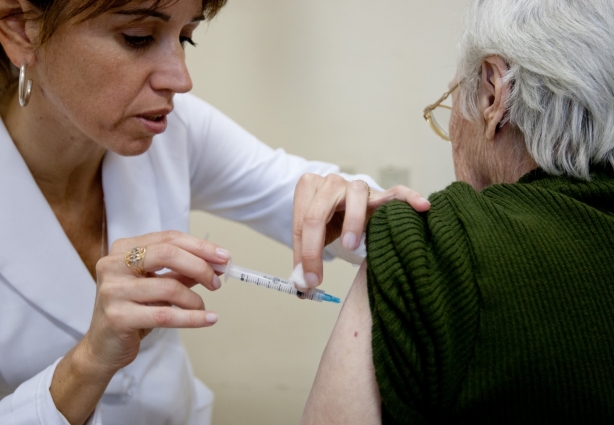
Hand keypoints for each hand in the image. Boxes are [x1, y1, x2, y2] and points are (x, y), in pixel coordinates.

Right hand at [81, 230, 229, 374]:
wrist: (103, 347)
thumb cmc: (133, 310)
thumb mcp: (158, 285)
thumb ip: (183, 272)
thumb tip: (218, 263)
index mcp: (123, 249)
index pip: (169, 238)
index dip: (200, 246)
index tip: (224, 257)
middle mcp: (114, 265)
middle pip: (167, 254)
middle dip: (200, 266)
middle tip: (217, 281)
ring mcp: (113, 290)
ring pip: (169, 287)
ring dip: (194, 299)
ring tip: (202, 307)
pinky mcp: (118, 317)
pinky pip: (165, 315)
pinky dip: (192, 318)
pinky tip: (208, 319)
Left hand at [292, 173, 429, 288]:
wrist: (343, 201)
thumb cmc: (327, 219)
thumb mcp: (311, 235)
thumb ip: (305, 258)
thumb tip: (301, 285)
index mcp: (308, 188)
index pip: (301, 222)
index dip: (304, 254)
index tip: (308, 281)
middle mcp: (331, 182)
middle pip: (319, 211)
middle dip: (315, 245)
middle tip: (318, 276)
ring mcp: (357, 186)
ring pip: (356, 195)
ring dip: (352, 221)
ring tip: (351, 245)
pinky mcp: (381, 193)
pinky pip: (396, 192)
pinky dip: (409, 198)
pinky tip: (422, 207)